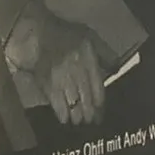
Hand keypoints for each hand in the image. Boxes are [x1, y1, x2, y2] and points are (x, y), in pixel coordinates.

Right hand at [30, 10, 106, 126]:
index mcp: (90, 60)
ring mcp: (61, 79)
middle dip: (89, 114)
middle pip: (87, 100)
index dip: (100, 106)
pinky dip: (61, 114)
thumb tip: (116, 70)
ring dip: (77, 116)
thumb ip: (105, 53)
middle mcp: (77, 72)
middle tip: (90, 121)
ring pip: (73, 104)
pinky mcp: (46, 84)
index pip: (98, 90)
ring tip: (78, 121)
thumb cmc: (66, 34)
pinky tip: (64, 119)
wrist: (38, 32)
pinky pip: (56, 103)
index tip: (101, 114)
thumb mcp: (91, 38)